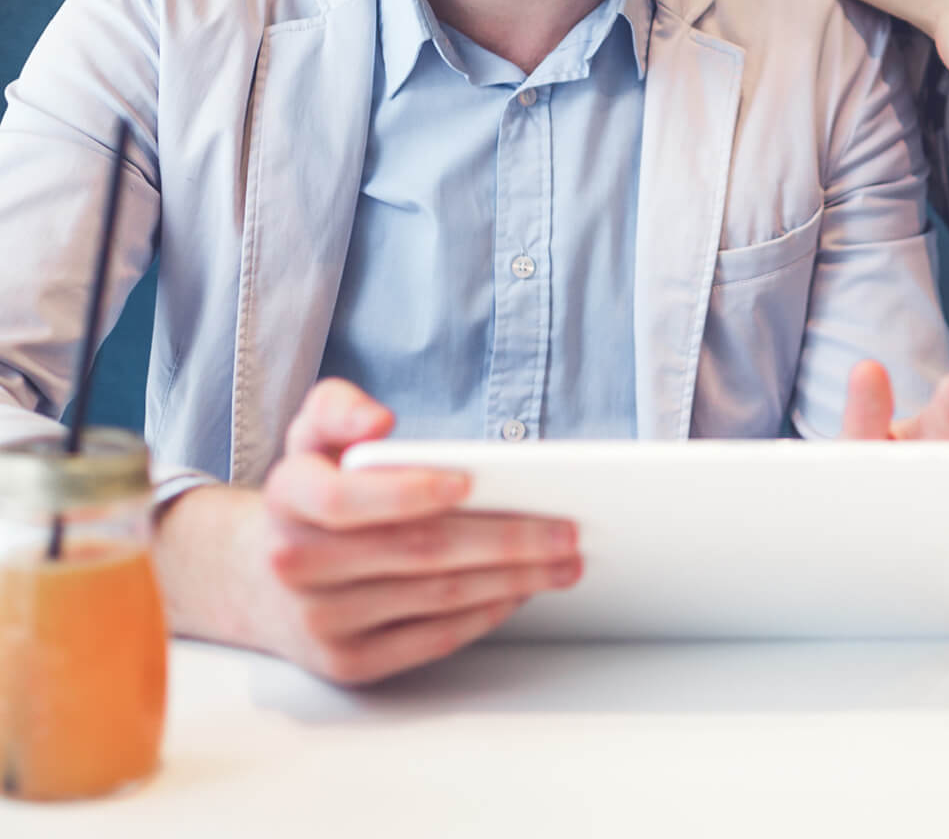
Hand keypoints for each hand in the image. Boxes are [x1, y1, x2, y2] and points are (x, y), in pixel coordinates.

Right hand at [158, 380, 580, 683]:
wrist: (258, 577)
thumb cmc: (313, 490)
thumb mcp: (311, 432)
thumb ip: (338, 408)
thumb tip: (377, 422)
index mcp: (288, 498)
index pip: (345, 500)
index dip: (407, 492)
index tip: (469, 481)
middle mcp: (295, 564)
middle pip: (416, 552)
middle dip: (504, 540)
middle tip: (566, 531)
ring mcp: (320, 621)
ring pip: (434, 597)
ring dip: (510, 579)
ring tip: (562, 560)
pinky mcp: (346, 663)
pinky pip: (429, 639)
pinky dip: (483, 615)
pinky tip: (520, 591)